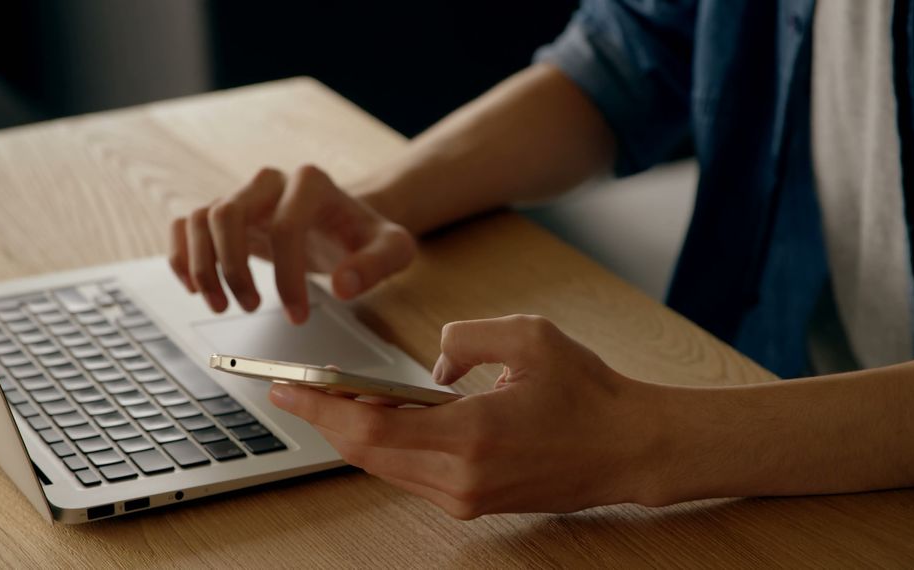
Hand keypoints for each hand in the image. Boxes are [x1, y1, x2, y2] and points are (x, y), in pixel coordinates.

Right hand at [169, 165, 416, 322]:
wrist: (343, 223)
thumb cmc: (363, 235)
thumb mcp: (392, 249)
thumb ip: (376, 265)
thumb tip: (344, 286)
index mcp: (311, 183)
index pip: (286, 226)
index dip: (288, 276)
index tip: (298, 315)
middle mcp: (269, 182)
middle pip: (228, 213)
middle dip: (233, 268)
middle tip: (250, 307)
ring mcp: (242, 195)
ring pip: (200, 219)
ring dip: (203, 268)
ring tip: (221, 305)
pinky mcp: (223, 213)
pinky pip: (185, 225)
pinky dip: (181, 257)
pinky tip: (195, 288)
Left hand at [268, 315, 668, 518]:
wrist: (630, 449)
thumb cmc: (588, 392)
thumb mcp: (528, 336)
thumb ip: (463, 339)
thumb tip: (430, 367)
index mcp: (472, 435)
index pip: (371, 428)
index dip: (320, 409)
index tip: (284, 388)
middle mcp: (461, 478)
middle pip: (366, 454)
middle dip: (325, 420)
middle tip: (294, 389)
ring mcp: (466, 497)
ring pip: (385, 467)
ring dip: (353, 434)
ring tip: (332, 398)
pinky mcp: (473, 503)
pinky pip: (409, 475)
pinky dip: (385, 447)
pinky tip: (378, 419)